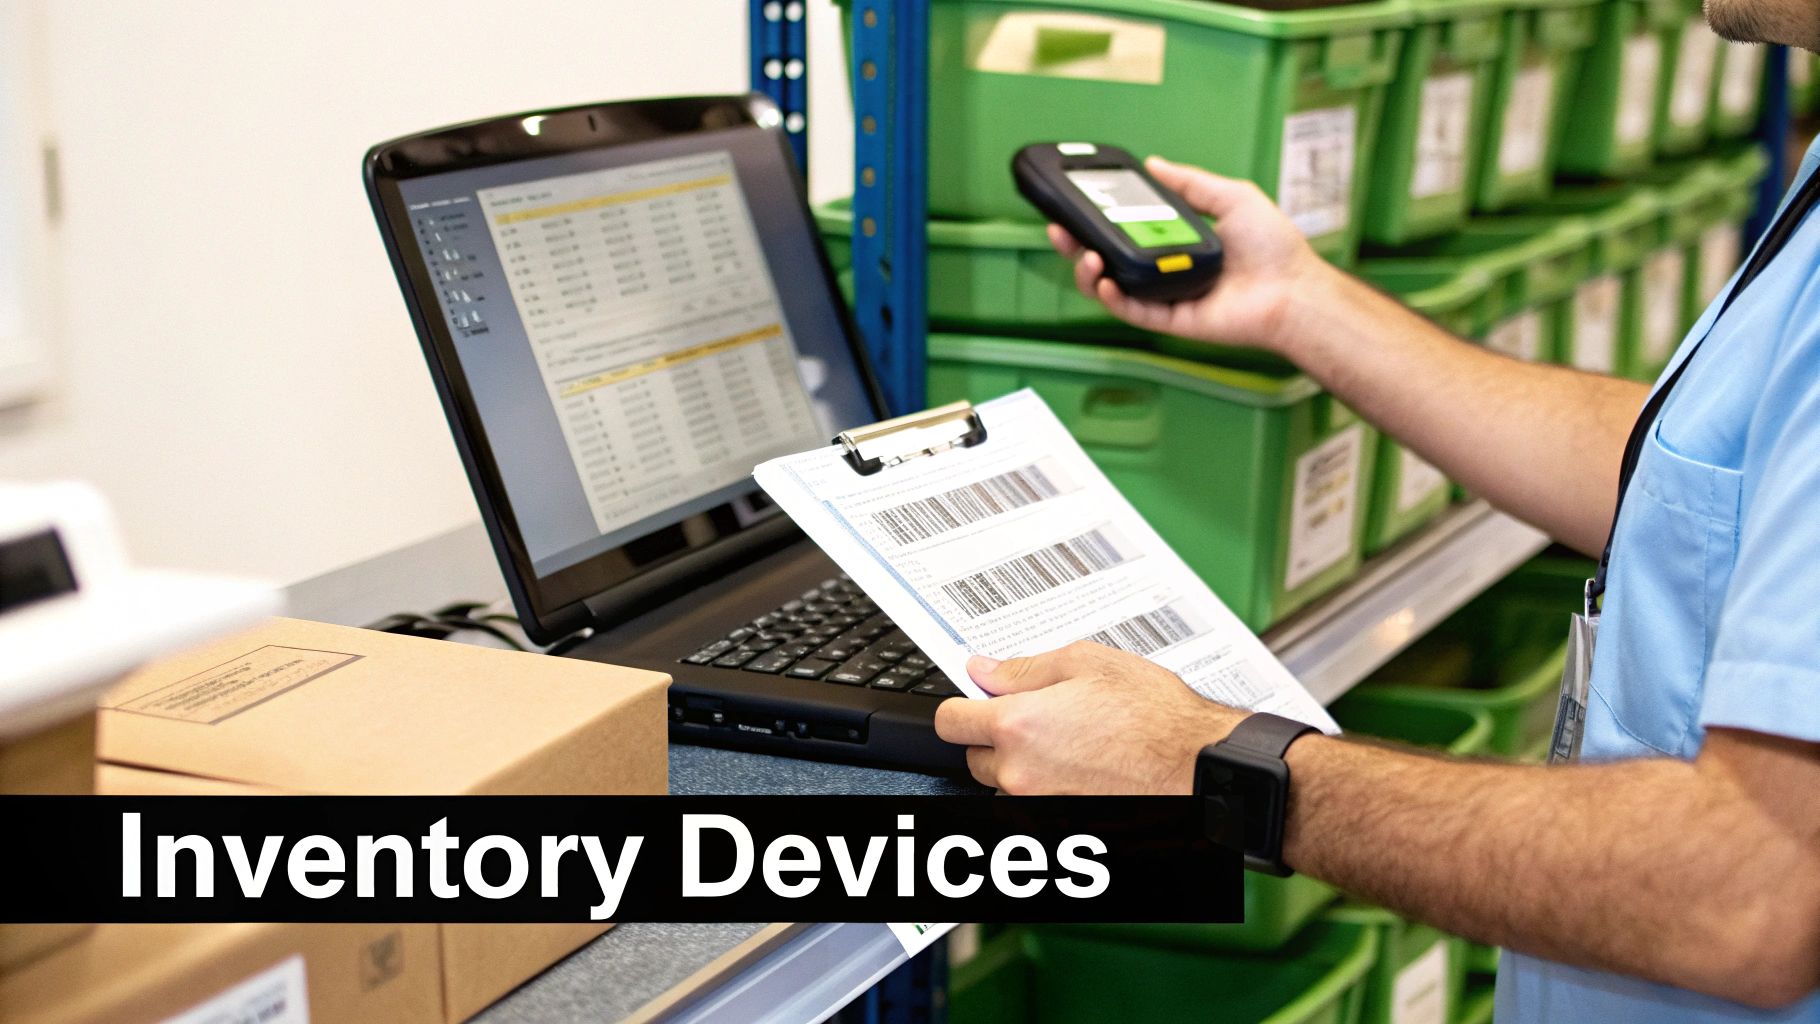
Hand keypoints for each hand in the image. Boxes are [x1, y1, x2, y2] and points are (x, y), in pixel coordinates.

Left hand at [933, 641, 1246, 794]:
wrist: (1199, 766)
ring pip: (1006, 785)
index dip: (960, 707)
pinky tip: (1084, 770)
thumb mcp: (1086, 664)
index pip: (948, 722)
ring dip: (1024, 767)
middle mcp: (1020, 774)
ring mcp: (1040, 808)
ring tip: (1072, 744)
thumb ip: (1022, 669)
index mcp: (1017, 726)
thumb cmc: (1156, 717)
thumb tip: (984, 670)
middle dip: (997, 737)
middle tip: (1041, 718)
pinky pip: (1035, 807)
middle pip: (974, 757)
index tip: (973, 702)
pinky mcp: (1061, 829)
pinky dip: (1049, 791)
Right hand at [1050, 156, 1332, 353]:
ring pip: (1111, 286)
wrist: (1293, 290)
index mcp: (1178, 241)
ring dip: (1087, 270)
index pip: (1127, 229)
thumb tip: (1154, 163)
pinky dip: (1109, 296)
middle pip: (1109, 258)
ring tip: (1085, 254)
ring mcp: (1165, 295)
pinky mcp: (1169, 320)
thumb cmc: (1274, 248)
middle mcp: (1166, 268)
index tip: (1078, 203)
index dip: (1099, 219)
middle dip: (1078, 244)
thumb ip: (1191, 182)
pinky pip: (1129, 310)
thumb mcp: (1232, 197)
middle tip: (1059, 227)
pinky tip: (1100, 278)